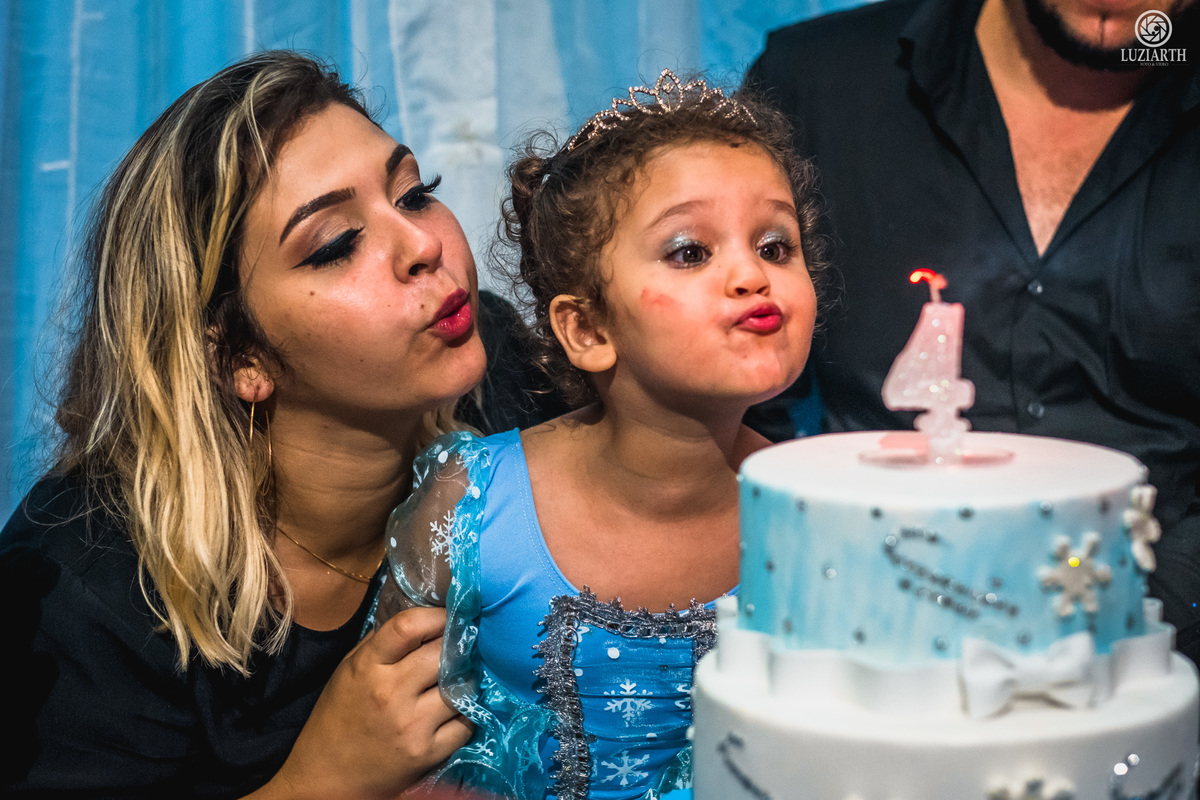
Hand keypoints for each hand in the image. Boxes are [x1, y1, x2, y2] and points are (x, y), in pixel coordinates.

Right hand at [251, 607, 472, 799]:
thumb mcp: (347, 673)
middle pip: (442, 654)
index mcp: (367, 667)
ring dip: (465, 682)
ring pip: (461, 688)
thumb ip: (380, 646)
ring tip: (460, 681)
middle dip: (456, 648)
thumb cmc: (336, 720)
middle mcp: (390, 693)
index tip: (449, 618)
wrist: (325, 779)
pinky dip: (465, 715)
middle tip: (462, 649)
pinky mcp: (425, 753)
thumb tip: (420, 623)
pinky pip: (465, 724)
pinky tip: (455, 712)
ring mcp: (410, 724)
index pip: (408, 626)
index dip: (436, 616)